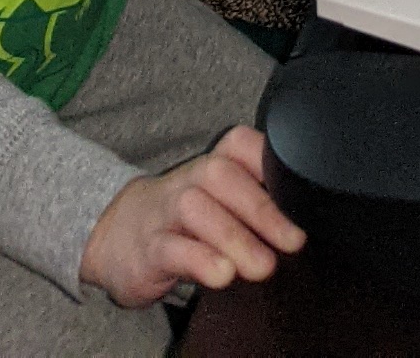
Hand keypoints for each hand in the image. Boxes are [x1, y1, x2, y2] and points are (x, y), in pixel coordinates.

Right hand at [80, 126, 304, 306]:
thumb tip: (304, 227)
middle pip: (221, 175)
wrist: (115, 236)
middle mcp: (189, 181)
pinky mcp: (148, 249)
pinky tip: (222, 275)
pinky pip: (171, 247)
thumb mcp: (218, 206)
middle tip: (293, 241)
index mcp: (211, 167)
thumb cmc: (184, 223)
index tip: (299, 192)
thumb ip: (255, 206)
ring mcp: (165, 213)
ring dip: (234, 236)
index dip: (267, 159)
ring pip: (196, 208)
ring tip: (263, 266)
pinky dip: (199, 260)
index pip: (239, 145)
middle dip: (261, 207)